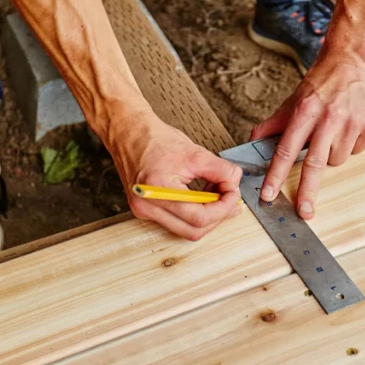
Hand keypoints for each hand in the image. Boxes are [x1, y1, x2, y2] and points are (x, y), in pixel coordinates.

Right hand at [110, 114, 242, 240]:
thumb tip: (235, 183)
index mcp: (157, 190)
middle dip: (217, 216)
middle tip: (230, 198)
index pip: (199, 217)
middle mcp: (148, 206)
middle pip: (193, 230)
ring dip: (207, 216)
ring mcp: (145, 211)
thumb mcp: (194, 152)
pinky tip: (202, 198)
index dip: (223, 208)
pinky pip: (176, 222)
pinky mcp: (146, 210)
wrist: (129, 134)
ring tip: (216, 195)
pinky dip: (194, 214)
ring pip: (186, 230)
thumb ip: (221, 170)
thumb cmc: (154, 139)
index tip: (233, 193)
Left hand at [250, 51, 364, 219]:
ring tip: (332, 133)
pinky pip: (357, 151)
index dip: (276, 174)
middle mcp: (329, 117)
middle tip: (305, 212)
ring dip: (332, 155)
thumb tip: (253, 141)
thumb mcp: (294, 99)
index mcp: (306, 111)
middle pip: (315, 164)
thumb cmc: (322, 81)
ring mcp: (352, 122)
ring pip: (337, 159)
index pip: (286, 149)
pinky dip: (351, 145)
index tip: (269, 195)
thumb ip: (274, 123)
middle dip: (308, 191)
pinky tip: (349, 127)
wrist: (353, 59)